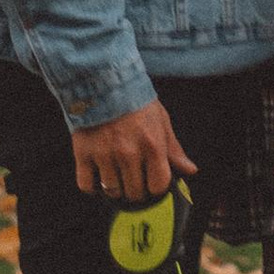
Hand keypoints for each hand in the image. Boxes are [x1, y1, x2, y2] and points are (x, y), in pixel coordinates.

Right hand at [72, 98, 195, 202]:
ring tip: (116, 176)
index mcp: (152, 146)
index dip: (156, 187)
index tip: (152, 182)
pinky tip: (98, 177)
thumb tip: (190, 170)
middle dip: (136, 190)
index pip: (158, 186)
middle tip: (133, 180)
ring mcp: (104, 155)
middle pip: (135, 193)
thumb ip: (174, 149)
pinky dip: (92, 187)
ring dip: (115, 188)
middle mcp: (128, 153)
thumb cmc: (135, 100)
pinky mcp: (83, 154)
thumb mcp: (161, 120)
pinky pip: (87, 185)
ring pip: (112, 191)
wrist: (102, 80)